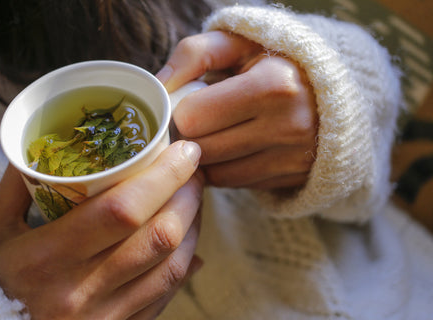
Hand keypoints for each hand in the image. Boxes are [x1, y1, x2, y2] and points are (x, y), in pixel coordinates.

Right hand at [0, 140, 202, 319]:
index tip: (184, 151)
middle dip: (187, 196)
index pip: (122, 210)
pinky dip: (184, 264)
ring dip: (193, 227)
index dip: (163, 176)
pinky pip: (166, 296)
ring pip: (171, 267)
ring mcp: (105, 316)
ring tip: (193, 201)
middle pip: (159, 236)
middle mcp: (82, 291)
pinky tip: (188, 244)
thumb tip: (47, 144)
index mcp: (47, 258)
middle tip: (193, 171)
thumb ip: (19, 184)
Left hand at [157, 31, 317, 189]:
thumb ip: (193, 54)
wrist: (332, 90)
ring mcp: (292, 158)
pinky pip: (235, 184)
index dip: (181, 111)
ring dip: (205, 156)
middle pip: (201, 150)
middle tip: (197, 120)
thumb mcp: (237, 43)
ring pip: (215, 174)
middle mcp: (287, 126)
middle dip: (190, 136)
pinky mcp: (292, 178)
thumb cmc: (274, 62)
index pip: (193, 118)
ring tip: (215, 132)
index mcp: (272, 85)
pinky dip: (224, 169)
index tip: (187, 103)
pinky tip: (231, 147)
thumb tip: (159, 86)